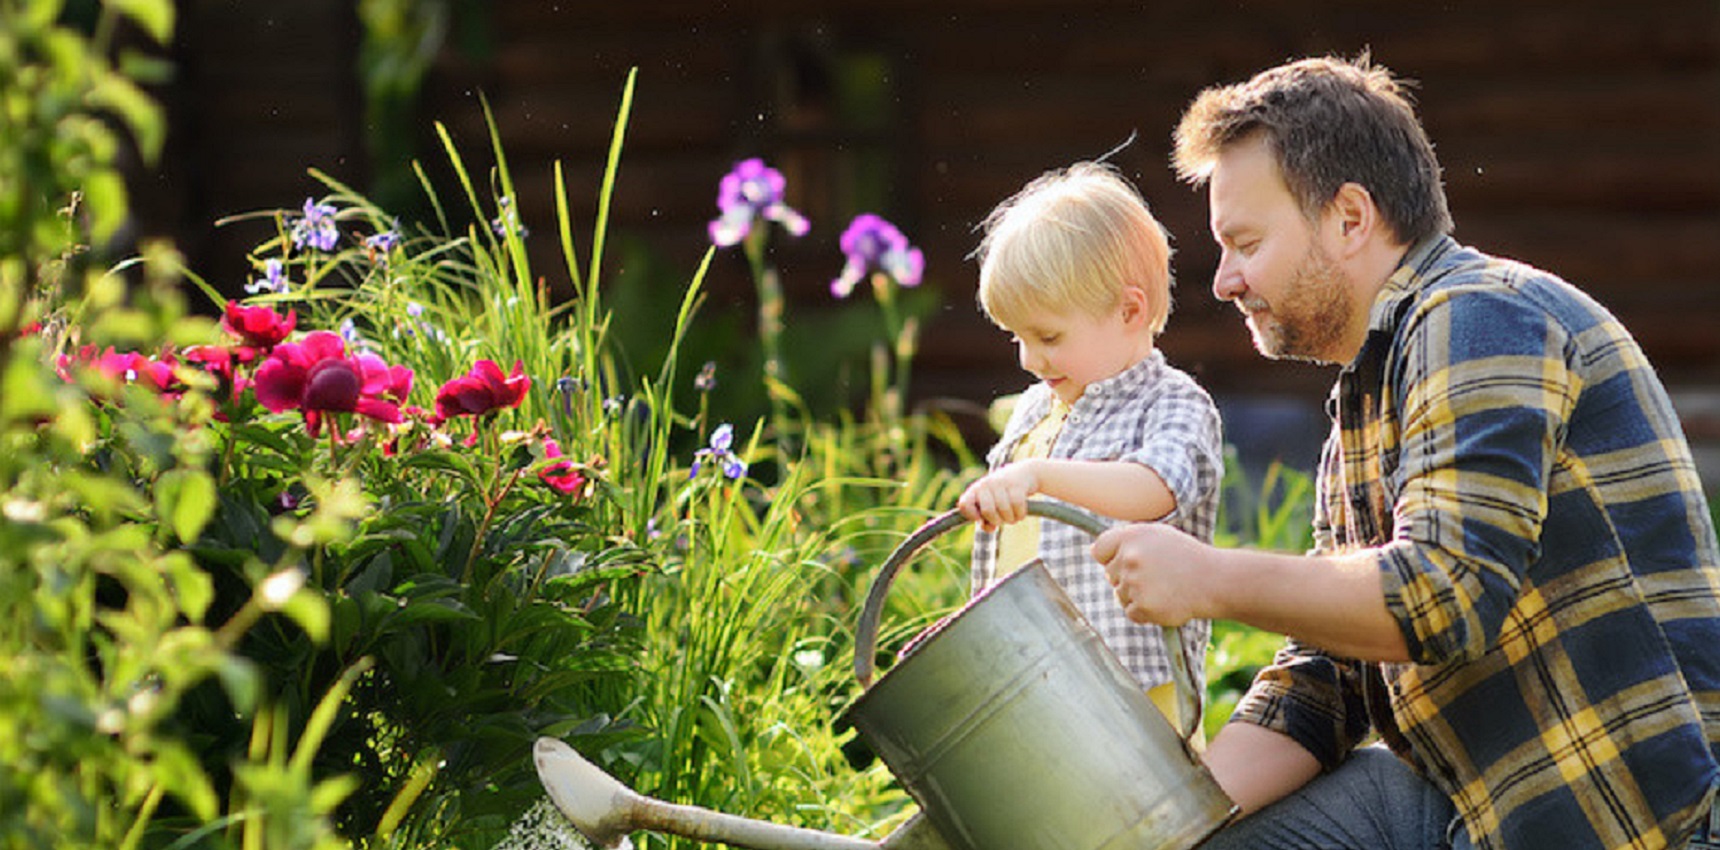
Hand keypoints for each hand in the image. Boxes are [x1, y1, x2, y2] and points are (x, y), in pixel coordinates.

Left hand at [957, 463, 1039, 531]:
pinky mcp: (1014, 483)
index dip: (971, 515)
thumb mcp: (991, 506)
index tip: (981, 520)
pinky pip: (1017, 504)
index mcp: (974, 491)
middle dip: (997, 520)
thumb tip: (989, 527)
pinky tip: (1020, 513)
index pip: (964, 504)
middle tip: (1002, 519)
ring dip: (1010, 519)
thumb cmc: (1003, 496)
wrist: (1022, 475)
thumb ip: (986, 520)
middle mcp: (984, 485)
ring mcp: (999, 482)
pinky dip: (1020, 514)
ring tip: (1012, 516)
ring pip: (1004, 509)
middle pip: (987, 511)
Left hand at [1091, 522, 1213, 626]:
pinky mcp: (1143, 606)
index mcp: (1131, 536)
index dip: (1110, 558)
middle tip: (1156, 575)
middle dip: (1127, 577)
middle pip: (1110, 575)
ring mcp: (1135, 583)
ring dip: (1137, 595)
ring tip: (1163, 587)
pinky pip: (1131, 612)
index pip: (1099, 550)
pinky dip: (1145, 611)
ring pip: (1120, 595)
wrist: (1213, 581)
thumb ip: (1126, 540)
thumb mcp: (1157, 536)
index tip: (1126, 562)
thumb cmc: (1185, 556)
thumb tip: (1093, 551)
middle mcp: (1129, 558)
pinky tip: (1164, 601)